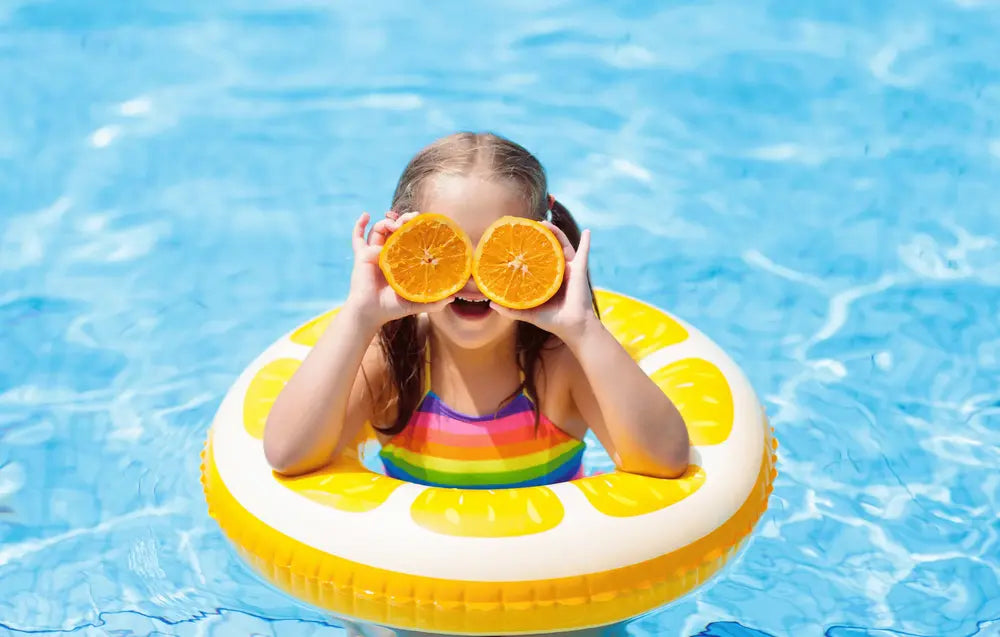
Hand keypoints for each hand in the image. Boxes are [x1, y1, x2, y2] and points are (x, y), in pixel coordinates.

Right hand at [344, 211, 450, 326]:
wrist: (371, 313)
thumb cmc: (392, 308)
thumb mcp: (416, 303)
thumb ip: (433, 302)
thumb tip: (452, 298)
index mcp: (401, 261)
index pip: (409, 238)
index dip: (415, 228)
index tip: (424, 222)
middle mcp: (388, 254)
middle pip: (395, 229)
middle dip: (404, 220)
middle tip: (412, 218)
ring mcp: (374, 253)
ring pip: (379, 230)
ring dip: (387, 222)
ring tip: (395, 223)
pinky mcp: (362, 256)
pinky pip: (357, 238)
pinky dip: (359, 225)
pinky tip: (365, 214)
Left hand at [489, 223, 599, 341]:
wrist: (572, 327)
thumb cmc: (552, 320)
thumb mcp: (528, 313)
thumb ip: (510, 309)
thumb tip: (490, 304)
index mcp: (547, 279)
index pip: (537, 259)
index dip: (529, 249)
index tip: (518, 238)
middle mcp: (558, 271)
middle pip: (549, 248)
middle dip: (541, 236)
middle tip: (530, 226)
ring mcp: (570, 269)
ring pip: (563, 246)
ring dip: (556, 233)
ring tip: (545, 224)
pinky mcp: (580, 271)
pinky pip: (584, 253)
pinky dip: (586, 242)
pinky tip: (587, 231)